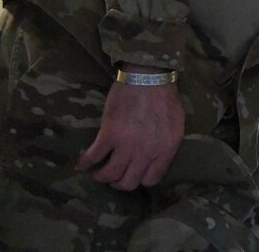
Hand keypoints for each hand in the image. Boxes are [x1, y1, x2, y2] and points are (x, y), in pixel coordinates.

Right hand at [76, 69, 184, 189]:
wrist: (148, 76)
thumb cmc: (164, 97)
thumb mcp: (176, 124)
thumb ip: (166, 145)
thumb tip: (155, 160)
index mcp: (167, 148)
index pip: (152, 179)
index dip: (140, 179)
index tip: (132, 174)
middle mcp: (148, 151)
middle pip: (129, 182)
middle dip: (119, 182)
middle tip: (113, 175)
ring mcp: (128, 144)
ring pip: (110, 175)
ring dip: (101, 175)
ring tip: (98, 171)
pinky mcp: (109, 134)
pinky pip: (93, 157)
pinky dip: (85, 163)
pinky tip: (83, 163)